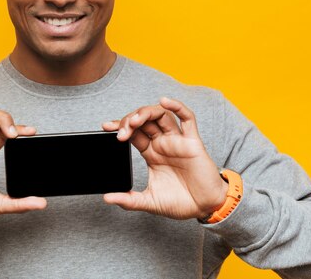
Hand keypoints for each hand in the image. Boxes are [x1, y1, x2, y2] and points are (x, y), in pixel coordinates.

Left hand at [102, 97, 227, 219]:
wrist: (206, 208)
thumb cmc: (181, 202)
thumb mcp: (149, 201)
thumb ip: (129, 200)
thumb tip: (107, 198)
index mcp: (152, 153)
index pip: (133, 132)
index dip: (119, 127)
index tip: (105, 128)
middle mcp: (163, 143)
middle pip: (143, 121)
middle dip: (128, 121)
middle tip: (119, 132)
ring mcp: (177, 141)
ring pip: (161, 115)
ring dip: (145, 113)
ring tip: (133, 121)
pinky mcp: (193, 142)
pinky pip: (187, 118)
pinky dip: (176, 106)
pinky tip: (165, 101)